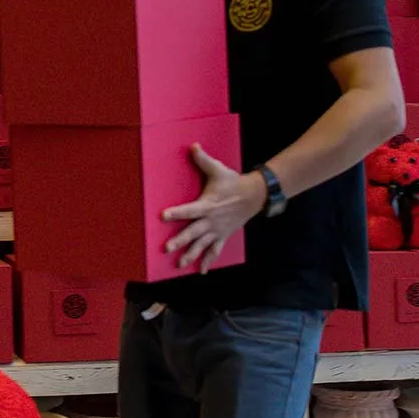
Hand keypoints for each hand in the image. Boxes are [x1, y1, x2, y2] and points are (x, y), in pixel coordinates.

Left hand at [162, 146, 265, 271]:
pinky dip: (208, 261)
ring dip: (191, 255)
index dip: (176, 213)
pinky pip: (215, 250)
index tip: (163, 216)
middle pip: (193, 232)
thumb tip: (192, 146)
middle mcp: (211, 220)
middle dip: (180, 240)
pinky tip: (201, 271)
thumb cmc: (233, 182)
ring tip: (179, 264)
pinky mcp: (222, 235)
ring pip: (202, 245)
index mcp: (208, 205)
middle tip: (166, 248)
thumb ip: (203, 160)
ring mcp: (217, 230)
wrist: (255, 196)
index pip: (189, 210)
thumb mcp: (218, 170)